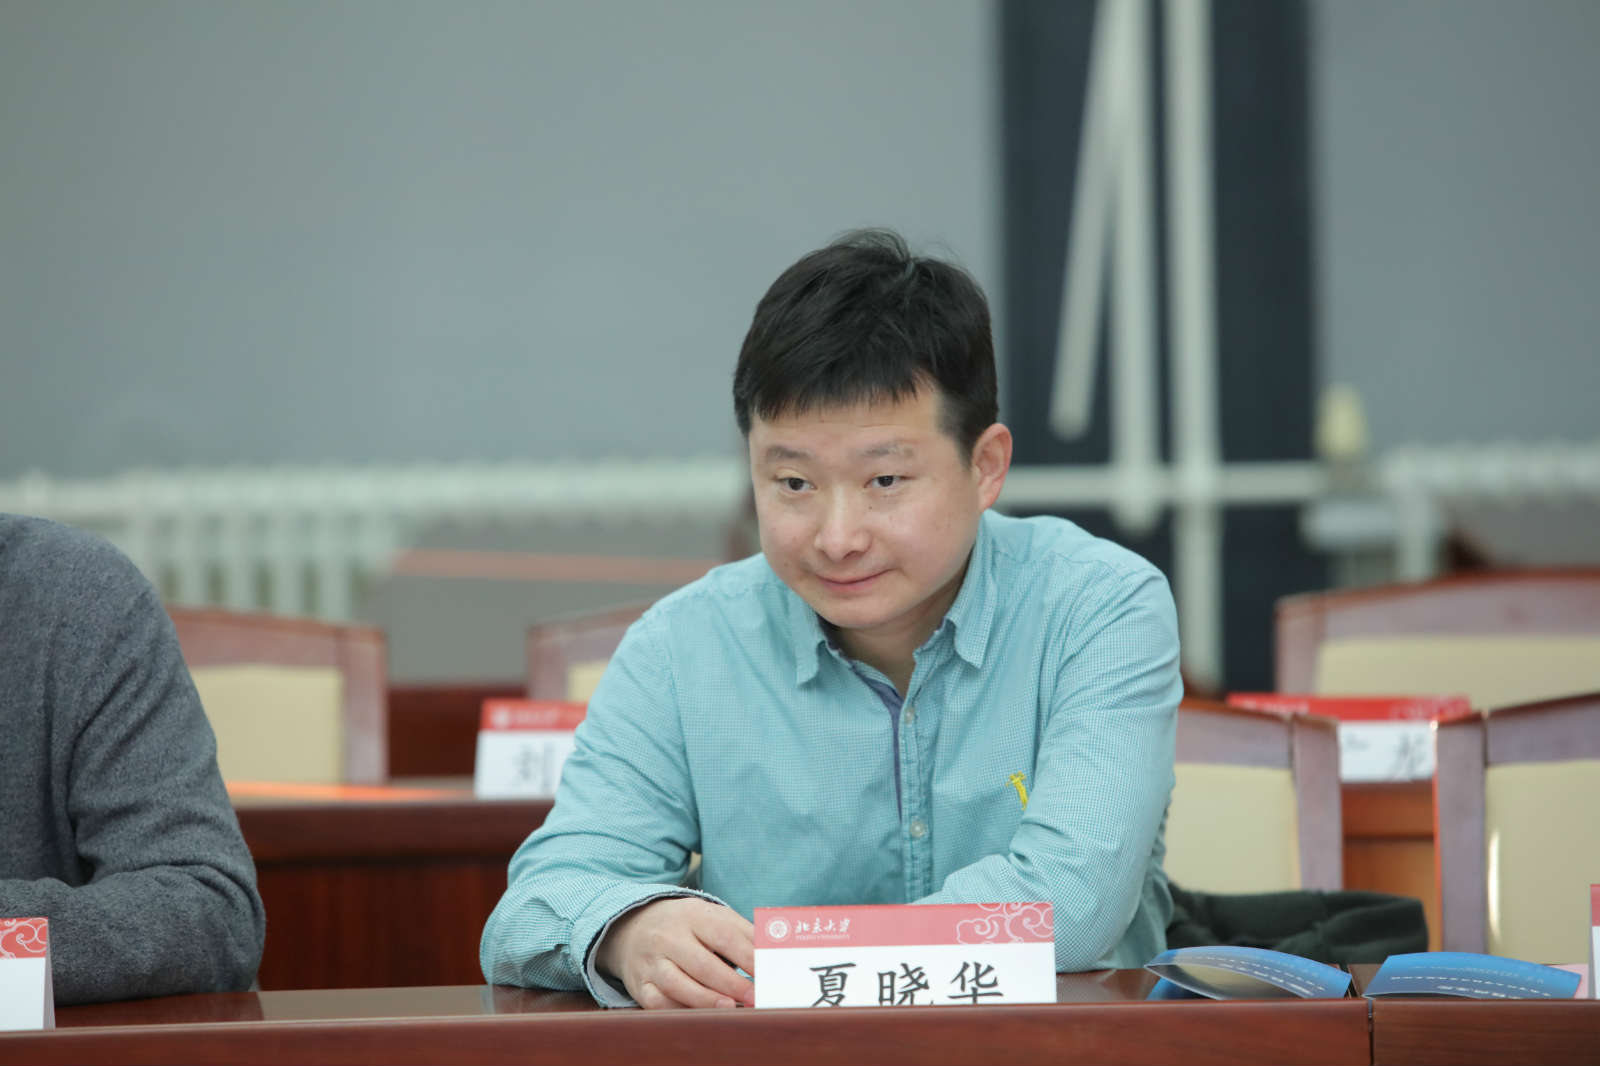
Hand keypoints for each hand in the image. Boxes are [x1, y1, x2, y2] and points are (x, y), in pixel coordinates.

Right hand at [595, 897, 755, 1008]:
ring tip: (730, 1007)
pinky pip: (658, 1003)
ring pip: (677, 984)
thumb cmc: (687, 925)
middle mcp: (668, 937)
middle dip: (731, 983)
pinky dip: (680, 1010)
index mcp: (692, 915)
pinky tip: (701, 1014)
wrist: (634, 925)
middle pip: (701, 963)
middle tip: (755, 997)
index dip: (748, 957)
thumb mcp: (713, 917)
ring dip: (705, 999)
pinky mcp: (640, 985)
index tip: (768, 974)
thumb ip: (745, 934)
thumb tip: (776, 956)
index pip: (724, 936)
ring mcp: (651, 962)